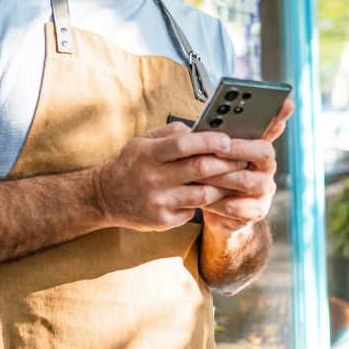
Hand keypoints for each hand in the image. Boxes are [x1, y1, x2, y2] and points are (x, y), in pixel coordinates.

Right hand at [92, 121, 247, 230]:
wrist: (105, 197)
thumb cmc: (131, 164)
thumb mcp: (142, 141)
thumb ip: (171, 132)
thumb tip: (200, 128)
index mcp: (148, 154)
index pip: (184, 145)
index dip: (209, 141)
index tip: (228, 140)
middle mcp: (153, 178)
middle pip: (199, 169)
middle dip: (226, 163)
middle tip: (243, 159)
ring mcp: (159, 202)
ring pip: (203, 194)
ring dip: (223, 185)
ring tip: (235, 178)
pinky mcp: (163, 220)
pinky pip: (193, 211)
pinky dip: (206, 202)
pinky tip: (216, 196)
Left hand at [200, 97, 294, 233]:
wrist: (218, 213)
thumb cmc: (214, 177)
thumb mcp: (214, 156)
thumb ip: (216, 140)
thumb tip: (205, 123)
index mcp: (258, 148)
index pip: (274, 128)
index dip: (281, 116)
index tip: (286, 103)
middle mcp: (267, 166)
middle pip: (263, 151)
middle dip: (239, 149)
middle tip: (218, 148)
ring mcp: (265, 189)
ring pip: (248, 180)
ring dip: (223, 177)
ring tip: (202, 175)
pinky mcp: (257, 210)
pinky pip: (239, 206)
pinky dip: (220, 202)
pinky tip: (205, 199)